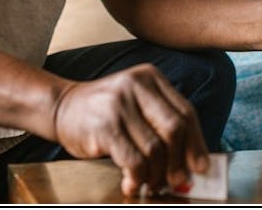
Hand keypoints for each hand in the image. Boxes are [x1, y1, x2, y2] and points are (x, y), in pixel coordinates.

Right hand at [51, 64, 209, 196]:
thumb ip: (161, 124)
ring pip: (155, 148)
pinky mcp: (104, 125)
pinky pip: (133, 159)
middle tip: (178, 181)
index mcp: (150, 77)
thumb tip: (191, 161)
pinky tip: (132, 183)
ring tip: (152, 184)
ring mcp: (119, 104)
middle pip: (174, 128)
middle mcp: (136, 85)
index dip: (197, 143)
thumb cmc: (104, 111)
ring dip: (157, 174)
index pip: (185, 112)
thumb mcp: (136, 104)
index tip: (201, 166)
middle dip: (180, 161)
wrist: (61, 107)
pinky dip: (137, 177)